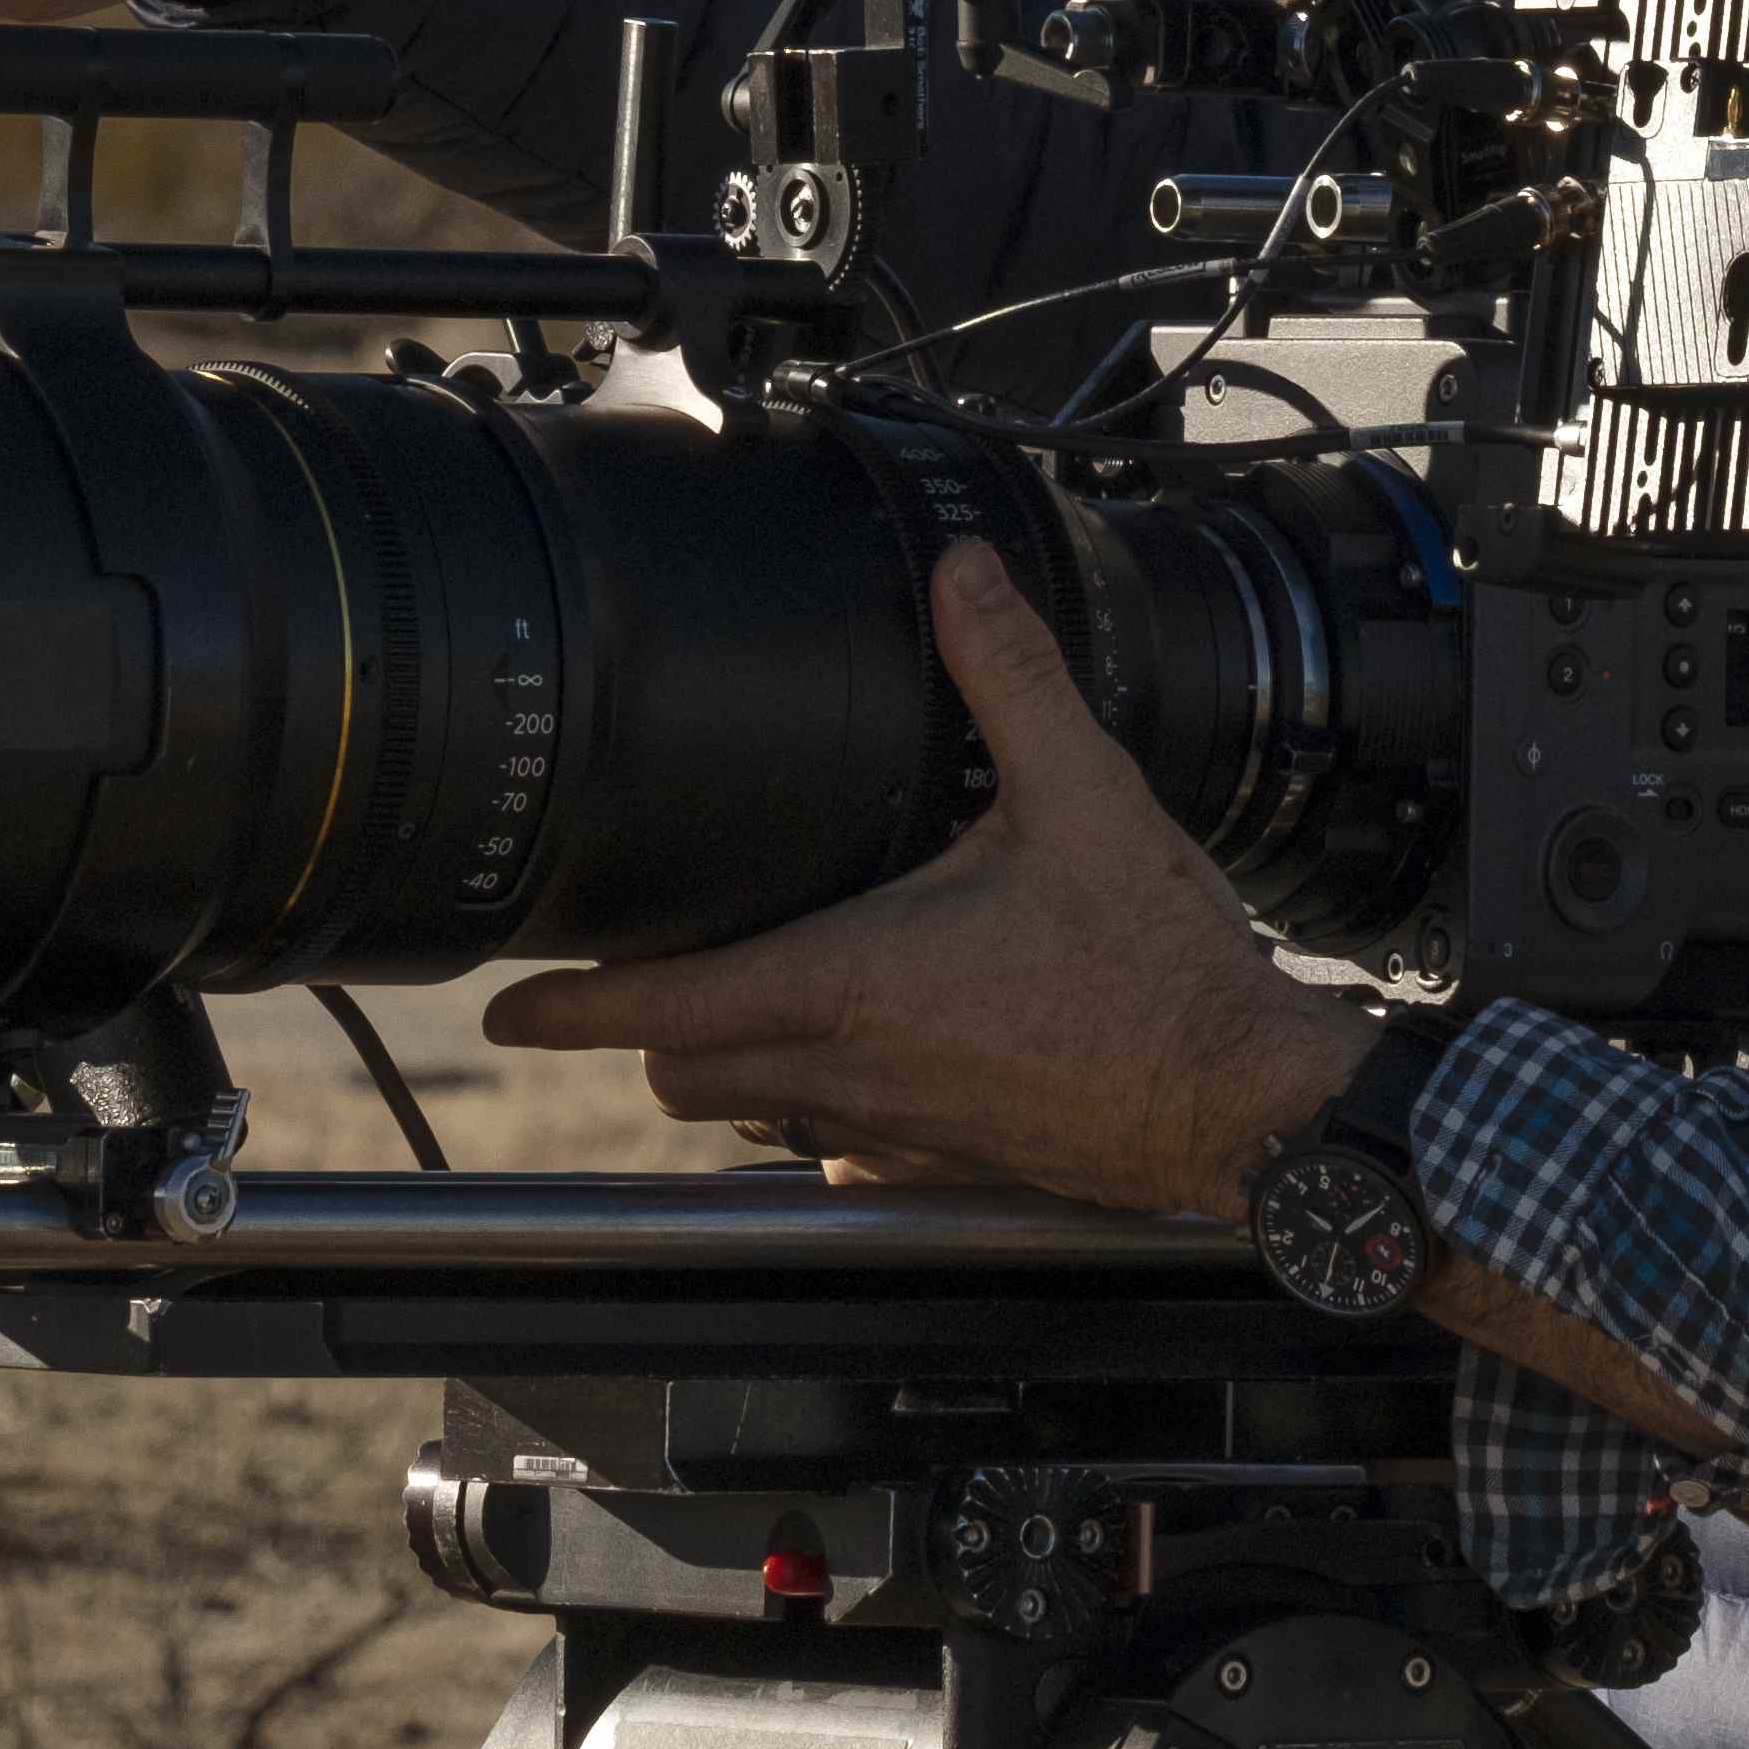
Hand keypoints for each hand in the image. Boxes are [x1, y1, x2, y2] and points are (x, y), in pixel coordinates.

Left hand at [481, 550, 1372, 1218]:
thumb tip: (962, 577)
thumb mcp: (1084, 796)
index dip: (571, 1009)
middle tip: (622, 988)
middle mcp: (855, 1071)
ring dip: (731, 1070)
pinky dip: (822, 1116)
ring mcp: (897, 1135)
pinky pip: (843, 1153)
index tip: (508, 1012)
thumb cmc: (1159, 971)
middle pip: (686, 1073)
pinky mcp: (947, 1171)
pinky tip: (869, 1071)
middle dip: (643, 1033)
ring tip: (740, 1013)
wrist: (1239, 1102)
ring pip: (758, 1115)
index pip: (666, 1005)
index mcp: (855, 982)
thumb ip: (1008, 679)